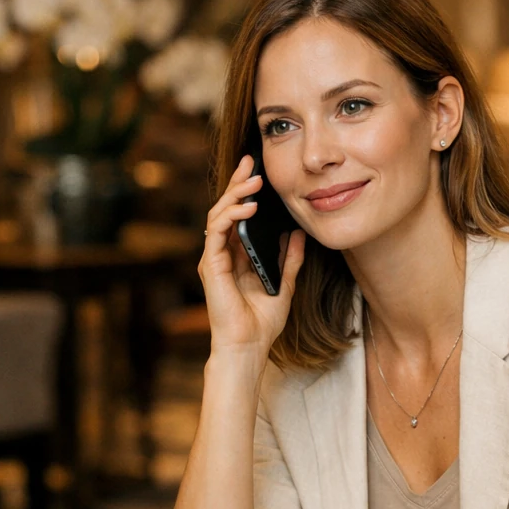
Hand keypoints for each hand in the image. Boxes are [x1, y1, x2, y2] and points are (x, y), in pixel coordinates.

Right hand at [200, 155, 305, 358]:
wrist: (249, 347)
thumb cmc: (262, 323)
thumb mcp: (285, 285)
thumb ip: (290, 260)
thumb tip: (298, 234)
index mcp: (237, 256)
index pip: (238, 216)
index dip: (245, 192)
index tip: (258, 170)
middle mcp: (222, 254)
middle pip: (225, 209)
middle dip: (237, 183)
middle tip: (250, 161)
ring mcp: (214, 258)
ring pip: (218, 214)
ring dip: (234, 194)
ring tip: (253, 180)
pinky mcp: (210, 265)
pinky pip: (217, 232)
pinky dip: (231, 215)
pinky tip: (248, 207)